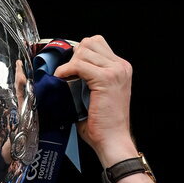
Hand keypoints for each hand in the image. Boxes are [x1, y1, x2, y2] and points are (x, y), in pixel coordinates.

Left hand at [54, 35, 135, 165]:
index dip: (80, 53)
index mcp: (121, 68)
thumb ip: (88, 80)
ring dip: (71, 63)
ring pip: (84, 51)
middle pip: (91, 42)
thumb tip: (68, 73)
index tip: (71, 68)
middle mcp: (121, 66)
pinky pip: (79, 65)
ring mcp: (115, 71)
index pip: (97, 44)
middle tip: (68, 73)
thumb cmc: (104, 125)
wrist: (113, 140)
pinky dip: (66, 70)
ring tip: (65, 78)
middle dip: (75, 56)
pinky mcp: (105, 79)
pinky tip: (61, 78)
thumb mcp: (98, 95)